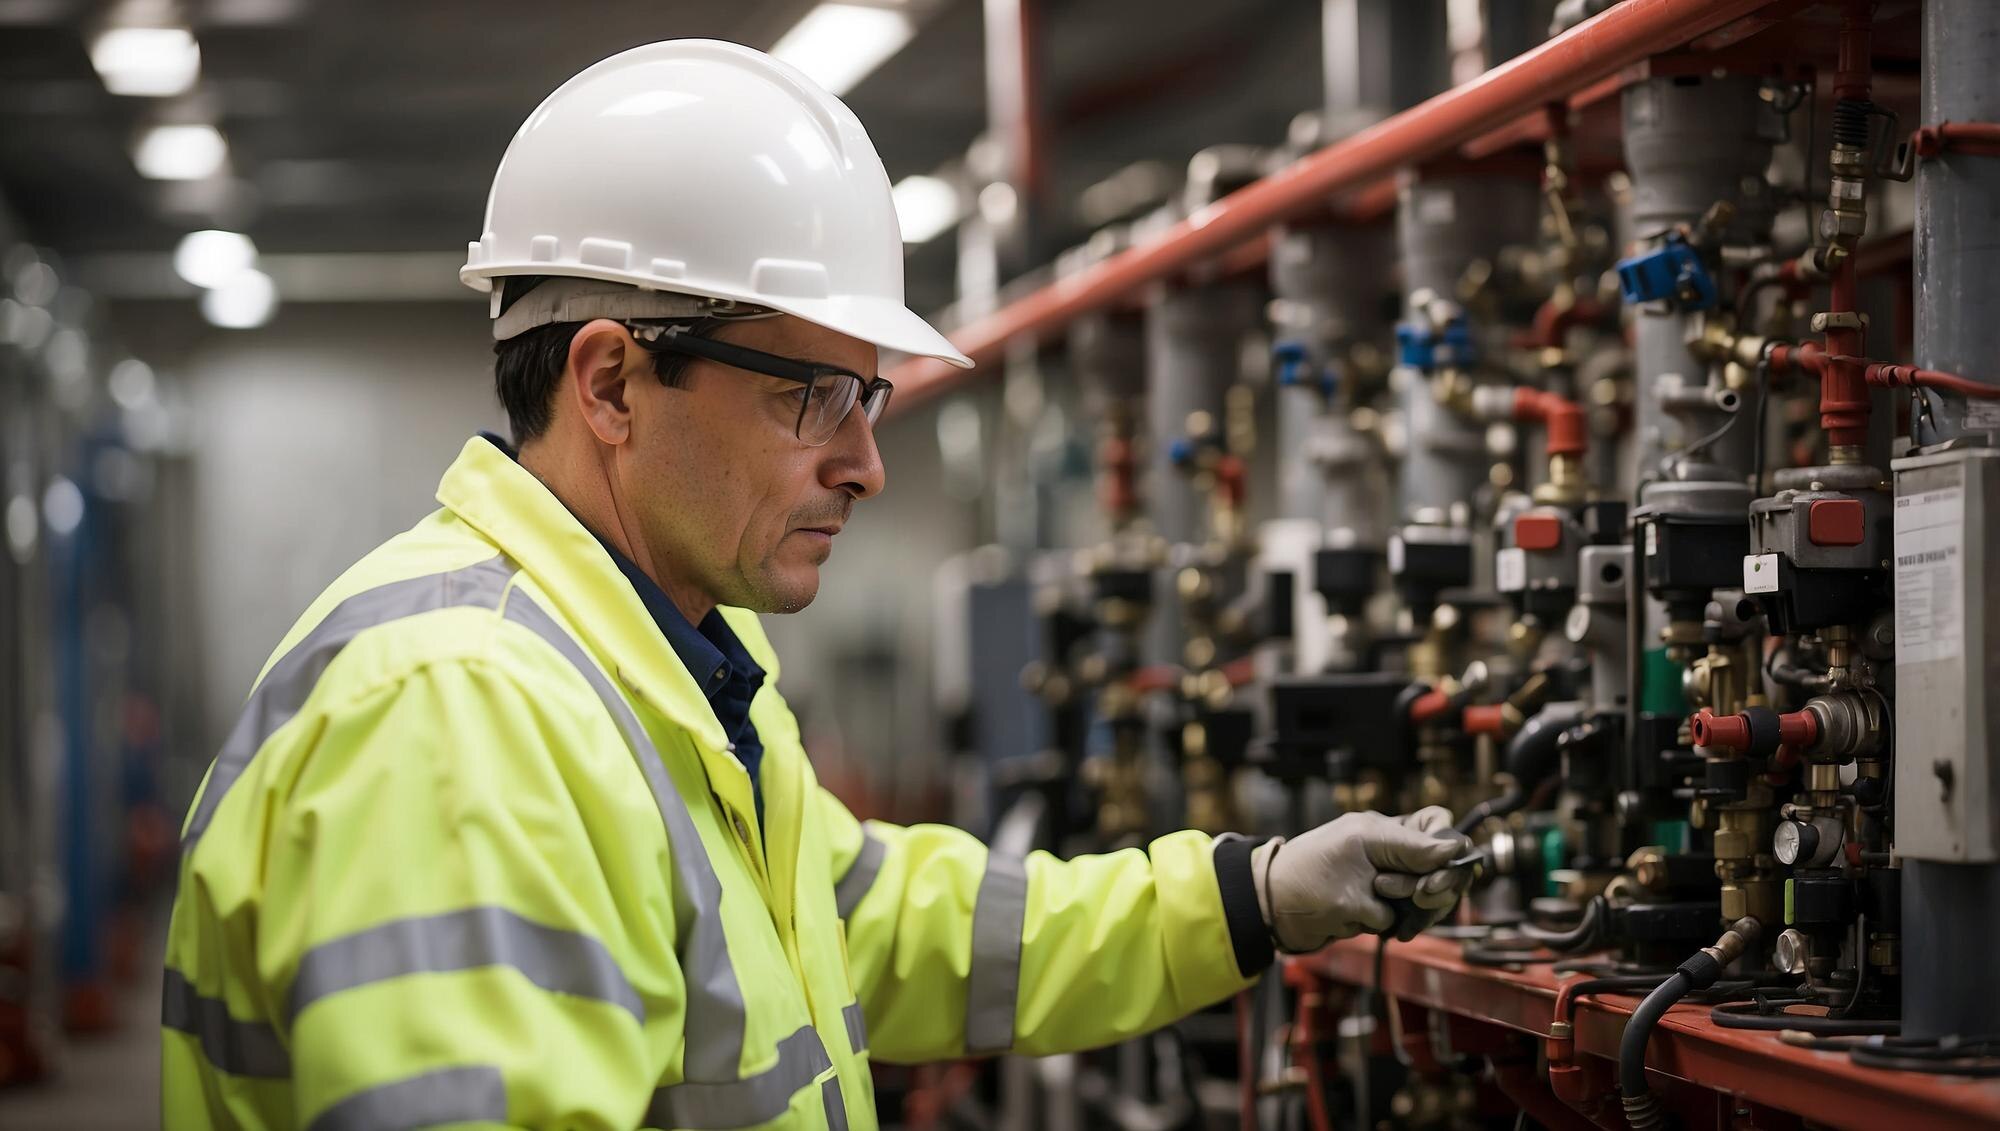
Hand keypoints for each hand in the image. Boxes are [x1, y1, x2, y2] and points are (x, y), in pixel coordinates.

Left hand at [1251, 808, 1471, 951]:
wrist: (1274, 911)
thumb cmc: (1307, 872)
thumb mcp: (1359, 848)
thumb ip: (1409, 850)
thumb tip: (1455, 847)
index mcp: (1388, 830)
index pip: (1440, 827)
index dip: (1448, 849)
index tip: (1435, 874)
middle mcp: (1395, 855)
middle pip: (1445, 866)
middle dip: (1437, 884)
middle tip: (1415, 897)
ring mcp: (1392, 883)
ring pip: (1434, 895)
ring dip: (1420, 908)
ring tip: (1385, 912)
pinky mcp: (1384, 910)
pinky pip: (1415, 917)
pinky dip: (1408, 925)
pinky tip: (1394, 931)